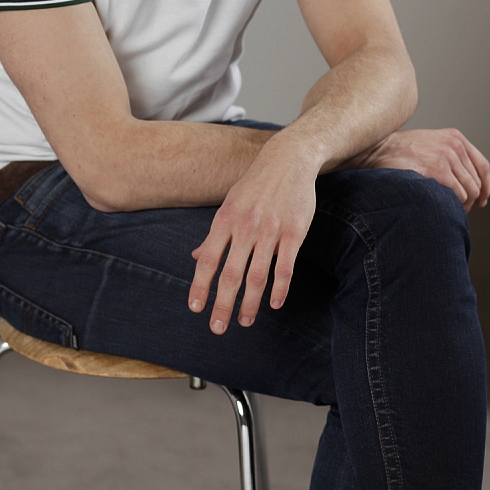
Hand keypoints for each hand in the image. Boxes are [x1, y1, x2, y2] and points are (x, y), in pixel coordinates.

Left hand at [188, 141, 316, 333]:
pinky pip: (285, 267)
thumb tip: (195, 257)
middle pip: (231, 274)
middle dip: (222, 305)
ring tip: (245, 322)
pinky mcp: (294, 232)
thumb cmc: (255, 185)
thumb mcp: (229, 204)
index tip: (195, 308)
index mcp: (225, 220)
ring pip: (257, 276)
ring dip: (250, 304)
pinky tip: (274, 304)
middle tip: (217, 329)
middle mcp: (245, 227)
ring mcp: (270, 230)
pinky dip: (279, 289)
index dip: (200, 286)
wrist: (288, 160)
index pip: (207, 260)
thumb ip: (214, 234)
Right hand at [347, 128, 489, 211]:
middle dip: (470, 200)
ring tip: (446, 210)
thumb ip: (448, 157)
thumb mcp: (429, 145)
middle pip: (476, 182)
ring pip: (469, 192)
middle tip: (457, 210)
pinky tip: (442, 209)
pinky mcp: (438, 170)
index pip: (482, 166)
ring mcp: (447, 157)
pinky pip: (458, 196)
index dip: (484, 186)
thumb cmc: (399, 152)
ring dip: (461, 206)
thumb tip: (466, 186)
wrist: (377, 150)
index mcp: (455, 138)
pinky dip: (452, 207)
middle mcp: (455, 145)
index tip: (481, 200)